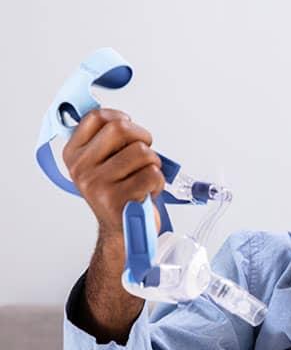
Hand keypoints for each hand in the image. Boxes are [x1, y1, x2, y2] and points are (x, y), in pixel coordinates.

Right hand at [62, 108, 163, 236]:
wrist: (122, 232)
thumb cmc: (119, 193)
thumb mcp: (102, 165)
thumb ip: (106, 140)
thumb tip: (121, 118)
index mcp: (74, 154)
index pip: (98, 117)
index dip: (122, 119)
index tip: (130, 132)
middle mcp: (81, 169)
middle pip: (121, 128)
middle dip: (143, 138)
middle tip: (145, 154)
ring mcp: (98, 185)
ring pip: (142, 152)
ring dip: (153, 164)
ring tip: (145, 177)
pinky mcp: (118, 200)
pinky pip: (152, 175)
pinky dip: (159, 182)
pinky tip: (148, 192)